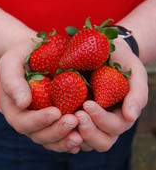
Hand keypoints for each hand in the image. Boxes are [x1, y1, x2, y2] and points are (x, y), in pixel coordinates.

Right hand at [0, 40, 82, 152]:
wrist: (35, 54)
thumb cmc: (21, 56)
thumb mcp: (12, 62)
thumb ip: (13, 81)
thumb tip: (23, 102)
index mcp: (14, 108)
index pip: (23, 122)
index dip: (39, 120)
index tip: (56, 112)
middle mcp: (28, 118)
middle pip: (39, 135)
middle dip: (56, 130)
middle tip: (74, 120)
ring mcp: (43, 120)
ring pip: (51, 139)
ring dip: (65, 140)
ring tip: (81, 136)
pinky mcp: (56, 118)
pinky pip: (62, 135)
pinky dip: (71, 138)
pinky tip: (83, 137)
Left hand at [75, 37, 147, 151]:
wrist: (106, 51)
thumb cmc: (123, 62)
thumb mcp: (135, 73)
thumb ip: (138, 94)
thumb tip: (131, 116)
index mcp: (122, 115)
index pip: (115, 127)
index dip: (102, 119)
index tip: (87, 104)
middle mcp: (107, 123)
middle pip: (102, 142)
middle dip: (89, 131)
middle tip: (77, 115)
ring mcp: (92, 121)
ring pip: (85, 142)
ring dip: (75, 135)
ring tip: (64, 118)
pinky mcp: (77, 115)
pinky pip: (71, 133)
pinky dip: (64, 131)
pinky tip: (56, 119)